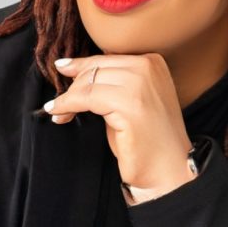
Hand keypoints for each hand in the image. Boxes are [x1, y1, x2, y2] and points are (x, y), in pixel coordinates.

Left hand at [42, 53, 196, 200]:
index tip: (63, 71)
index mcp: (153, 62)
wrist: (168, 168)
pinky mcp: (129, 105)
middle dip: (72, 85)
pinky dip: (67, 105)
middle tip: (58, 103)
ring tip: (58, 111)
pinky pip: (86, 98)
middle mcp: (149, 68)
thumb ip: (113, 82)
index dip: (81, 67)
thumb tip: (74, 68)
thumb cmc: (148, 139)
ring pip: (88, 82)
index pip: (106, 58)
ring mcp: (140, 85)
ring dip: (67, 98)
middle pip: (96, 67)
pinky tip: (60, 114)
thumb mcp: (132, 100)